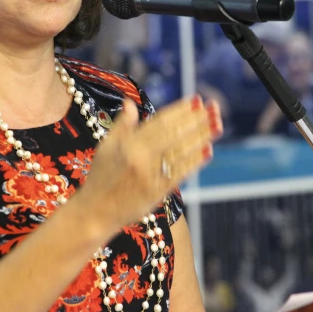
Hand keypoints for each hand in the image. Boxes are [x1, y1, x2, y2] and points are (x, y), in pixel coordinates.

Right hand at [73, 95, 221, 234]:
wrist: (95, 212)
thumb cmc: (100, 177)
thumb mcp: (106, 147)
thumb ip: (121, 125)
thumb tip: (130, 102)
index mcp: (128, 144)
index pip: (160, 122)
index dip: (180, 110)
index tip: (196, 100)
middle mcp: (141, 158)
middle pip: (175, 134)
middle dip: (196, 119)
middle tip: (214, 108)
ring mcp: (151, 175)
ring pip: (181, 151)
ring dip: (202, 137)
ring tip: (217, 124)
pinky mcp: (158, 192)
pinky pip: (181, 172)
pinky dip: (195, 161)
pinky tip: (208, 150)